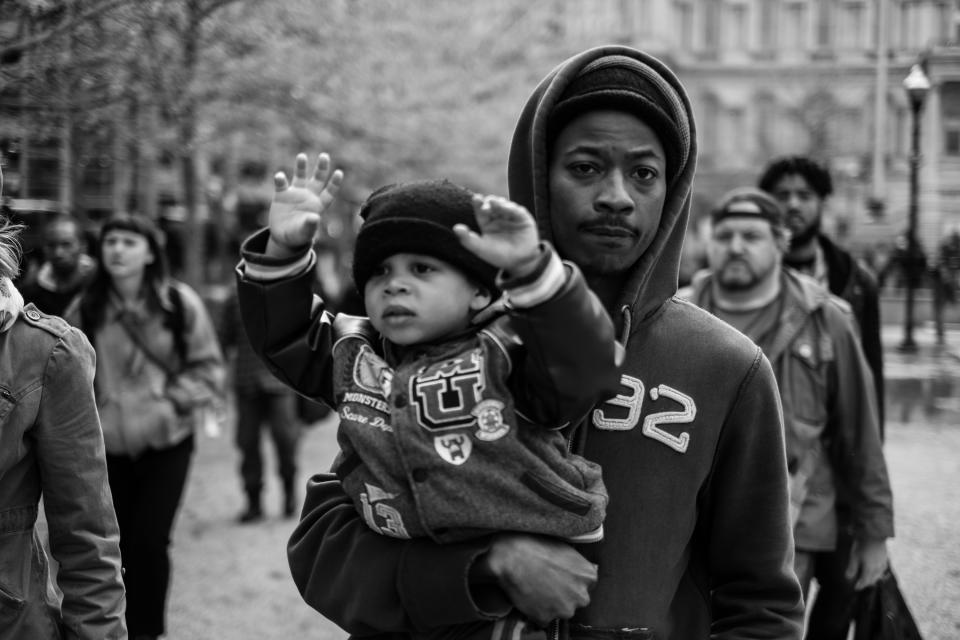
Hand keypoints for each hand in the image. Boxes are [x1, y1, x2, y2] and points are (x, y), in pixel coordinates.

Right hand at [266, 152, 343, 256]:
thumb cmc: (299, 235)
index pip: (329, 192)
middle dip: (321, 168)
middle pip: (318, 179)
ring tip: (302, 156)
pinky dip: (280, 180)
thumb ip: (310, 225)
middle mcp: (309, 196)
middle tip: (324, 156)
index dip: (334, 183)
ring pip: (300, 176)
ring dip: (301, 166)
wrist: (283, 237)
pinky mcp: (281, 195)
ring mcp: (295, 194)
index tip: (339, 172)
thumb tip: (315, 218)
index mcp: (319, 205)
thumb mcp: (305, 232)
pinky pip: (281, 185)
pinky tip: (280, 177)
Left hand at [454, 195, 540, 277]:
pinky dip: (512, 208)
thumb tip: (455, 228)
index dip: (478, 204)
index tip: (476, 198)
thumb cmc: (498, 256)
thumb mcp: (481, 249)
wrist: (519, 263)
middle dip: (489, 201)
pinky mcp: (523, 218)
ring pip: (504, 205)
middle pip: (492, 205)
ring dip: (499, 203)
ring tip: (494, 202)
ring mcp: (510, 216)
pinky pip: (517, 211)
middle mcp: (498, 217)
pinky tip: (506, 208)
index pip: (481, 210)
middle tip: (485, 202)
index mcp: (487, 222)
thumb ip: (468, 239)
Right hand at [481, 533, 596, 626]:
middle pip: (577, 599)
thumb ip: (578, 564)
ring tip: (536, 588)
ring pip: (561, 610)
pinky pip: (543, 618)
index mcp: (589, 576)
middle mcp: (581, 596)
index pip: (587, 583)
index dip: (572, 580)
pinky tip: (529, 596)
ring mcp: (564, 610)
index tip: (561, 576)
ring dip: (552, 604)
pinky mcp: (546, 618)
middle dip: (566, 594)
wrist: (512, 556)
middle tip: (548, 583)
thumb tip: (579, 570)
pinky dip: (537, 611)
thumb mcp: (566, 548)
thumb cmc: (537, 545)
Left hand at [846, 538, 888, 589]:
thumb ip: (852, 568)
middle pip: (872, 580)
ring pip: (878, 575)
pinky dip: (878, 573)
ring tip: (868, 579)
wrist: (874, 535)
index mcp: (870, 570)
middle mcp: (878, 569)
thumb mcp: (854, 557)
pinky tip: (876, 570)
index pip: (865, 581)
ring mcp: (883, 564)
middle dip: (866, 583)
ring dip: (873, 579)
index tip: (856, 588)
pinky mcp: (885, 559)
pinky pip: (882, 570)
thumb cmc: (862, 546)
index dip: (860, 585)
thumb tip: (848, 578)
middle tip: (861, 584)